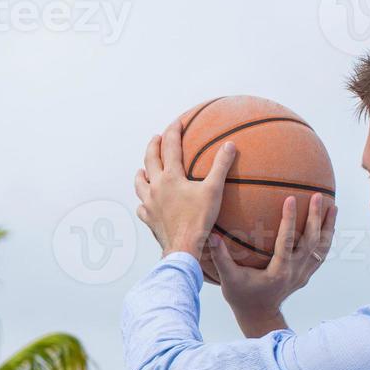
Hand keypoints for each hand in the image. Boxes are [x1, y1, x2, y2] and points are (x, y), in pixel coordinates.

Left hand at [134, 119, 236, 259]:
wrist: (183, 246)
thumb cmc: (199, 219)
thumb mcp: (214, 190)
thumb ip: (221, 166)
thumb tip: (230, 145)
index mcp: (171, 177)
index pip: (170, 147)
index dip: (173, 131)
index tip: (177, 122)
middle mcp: (155, 187)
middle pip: (150, 160)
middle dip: (153, 146)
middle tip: (156, 138)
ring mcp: (149, 203)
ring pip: (139, 183)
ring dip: (142, 173)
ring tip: (143, 169)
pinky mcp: (148, 218)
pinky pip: (141, 207)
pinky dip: (143, 201)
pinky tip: (146, 202)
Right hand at [207, 193, 336, 337]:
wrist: (259, 315)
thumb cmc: (241, 296)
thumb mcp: (228, 279)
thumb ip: (221, 257)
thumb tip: (210, 235)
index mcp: (278, 271)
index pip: (287, 241)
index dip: (289, 219)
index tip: (290, 199)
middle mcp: (295, 271)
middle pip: (311, 241)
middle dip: (315, 217)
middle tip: (317, 195)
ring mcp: (303, 273)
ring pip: (321, 247)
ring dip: (328, 226)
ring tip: (332, 206)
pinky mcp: (306, 274)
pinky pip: (321, 253)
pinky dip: (326, 238)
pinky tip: (328, 225)